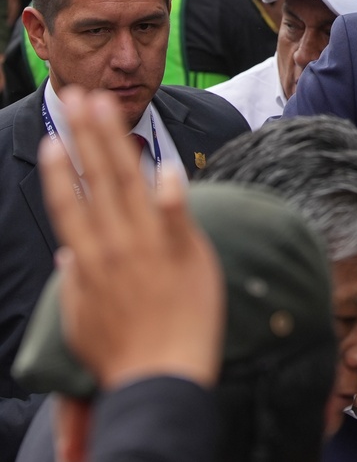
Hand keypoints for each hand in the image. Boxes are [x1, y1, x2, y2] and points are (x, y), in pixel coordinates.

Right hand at [38, 87, 224, 390]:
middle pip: (97, 179)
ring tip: (108, 108)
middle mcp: (114, 245)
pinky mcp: (184, 254)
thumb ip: (74, 282)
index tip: (53, 138)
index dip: (60, 168)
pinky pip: (175, 216)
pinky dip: (168, 193)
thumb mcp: (82, 320)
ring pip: (129, 184)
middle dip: (86, 135)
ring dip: (116, 143)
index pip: (69, 202)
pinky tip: (165, 165)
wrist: (161, 378)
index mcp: (89, 259)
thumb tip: (67, 254)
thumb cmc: (123, 354)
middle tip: (78, 97)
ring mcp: (148, 248)